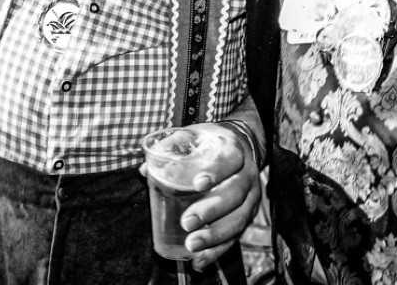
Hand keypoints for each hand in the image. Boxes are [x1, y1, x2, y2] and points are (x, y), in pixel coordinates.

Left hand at [147, 122, 261, 272]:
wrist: (241, 147)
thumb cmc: (210, 144)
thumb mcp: (194, 135)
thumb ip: (170, 148)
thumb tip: (145, 170)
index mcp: (234, 150)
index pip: (230, 160)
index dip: (216, 172)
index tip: (197, 183)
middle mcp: (247, 174)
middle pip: (235, 194)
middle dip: (211, 210)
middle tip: (187, 222)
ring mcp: (251, 197)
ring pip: (239, 219)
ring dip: (215, 236)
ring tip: (192, 246)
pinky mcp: (248, 215)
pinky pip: (236, 236)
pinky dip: (218, 251)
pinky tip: (199, 261)